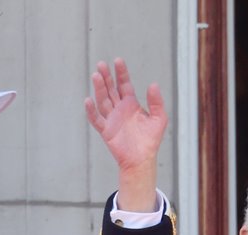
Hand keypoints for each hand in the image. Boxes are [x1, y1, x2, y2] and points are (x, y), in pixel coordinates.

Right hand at [84, 58, 167, 210]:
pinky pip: (96, 119)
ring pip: (103, 100)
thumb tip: (153, 84)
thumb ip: (157, 102)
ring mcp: (111, 119)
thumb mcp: (159, 119)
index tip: (118, 61)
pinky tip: (88, 100)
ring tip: (96, 76)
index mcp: (131, 104)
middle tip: (101, 64)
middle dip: (106, 77)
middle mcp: (119, 109)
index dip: (121, 73)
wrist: (142, 160)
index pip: (124, 84)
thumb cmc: (150, 140)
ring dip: (99, 88)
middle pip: (110, 89)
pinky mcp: (106, 131)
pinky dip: (91, 111)